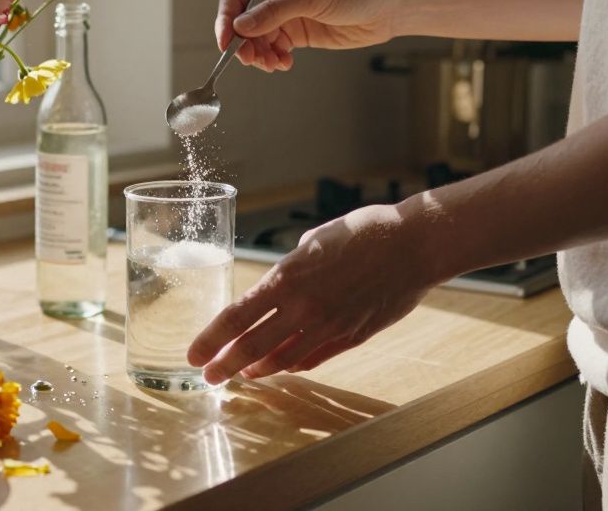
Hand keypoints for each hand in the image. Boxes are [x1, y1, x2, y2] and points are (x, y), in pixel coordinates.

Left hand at [187, 204, 440, 383]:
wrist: (414, 245)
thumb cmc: (363, 232)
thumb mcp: (313, 241)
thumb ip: (291, 271)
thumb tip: (278, 286)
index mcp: (288, 278)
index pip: (236, 316)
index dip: (211, 339)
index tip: (193, 353)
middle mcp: (304, 308)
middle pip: (251, 346)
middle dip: (224, 364)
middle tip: (207, 376)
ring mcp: (329, 326)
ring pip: (283, 358)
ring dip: (258, 368)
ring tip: (241, 372)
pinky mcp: (352, 336)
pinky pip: (314, 357)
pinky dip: (292, 363)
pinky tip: (281, 365)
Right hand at [215, 0, 404, 71]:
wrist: (389, 5)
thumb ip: (274, 13)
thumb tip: (240, 27)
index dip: (226, 19)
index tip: (225, 42)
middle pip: (244, 22)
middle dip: (245, 43)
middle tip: (252, 60)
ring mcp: (286, 14)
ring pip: (258, 39)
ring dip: (260, 55)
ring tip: (273, 64)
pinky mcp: (298, 33)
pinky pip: (275, 49)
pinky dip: (274, 59)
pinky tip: (284, 64)